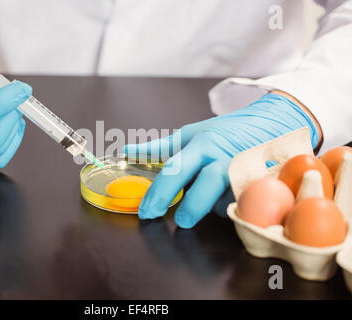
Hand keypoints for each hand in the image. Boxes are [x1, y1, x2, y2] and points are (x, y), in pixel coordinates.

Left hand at [125, 93, 319, 228]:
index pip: (176, 169)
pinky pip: (239, 204)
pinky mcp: (262, 186)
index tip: (146, 211)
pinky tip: (231, 194)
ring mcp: (245, 172)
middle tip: (182, 220)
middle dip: (192, 206)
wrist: (275, 122)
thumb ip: (161, 147)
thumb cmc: (228, 130)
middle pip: (206, 184)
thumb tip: (129, 151)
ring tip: (214, 193)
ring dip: (211, 205)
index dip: (159, 193)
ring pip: (224, 199)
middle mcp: (224, 157)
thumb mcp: (193, 133)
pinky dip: (229, 205)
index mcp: (203, 144)